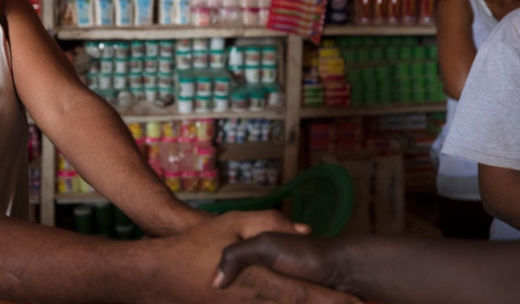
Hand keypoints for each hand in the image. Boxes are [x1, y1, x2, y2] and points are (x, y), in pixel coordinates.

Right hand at [147, 211, 359, 303]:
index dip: (334, 301)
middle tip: (360, 303)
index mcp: (260, 282)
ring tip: (336, 300)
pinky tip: (296, 301)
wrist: (159, 277)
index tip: (359, 301)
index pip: (307, 296)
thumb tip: (303, 229)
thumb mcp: (232, 224)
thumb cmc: (194, 247)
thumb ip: (268, 224)